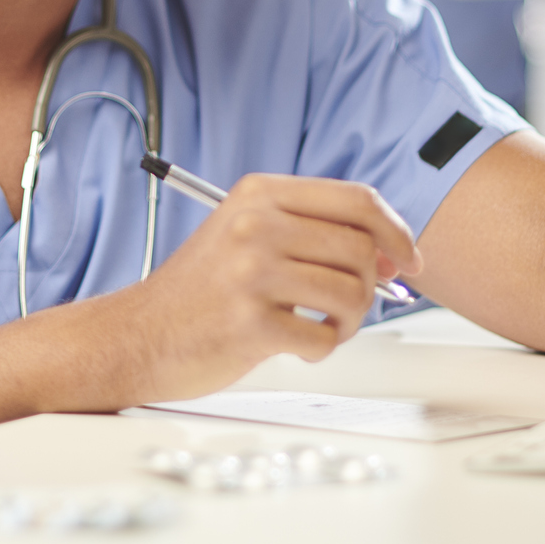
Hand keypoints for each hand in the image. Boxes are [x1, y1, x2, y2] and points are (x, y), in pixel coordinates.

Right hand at [60, 175, 421, 407]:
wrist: (136, 335)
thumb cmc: (201, 291)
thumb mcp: (248, 234)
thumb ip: (312, 230)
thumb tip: (394, 252)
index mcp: (259, 194)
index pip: (357, 200)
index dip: (396, 232)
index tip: (408, 261)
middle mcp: (255, 225)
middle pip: (362, 248)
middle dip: (370, 285)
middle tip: (347, 306)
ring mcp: (251, 272)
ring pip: (352, 294)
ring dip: (349, 321)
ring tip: (321, 327)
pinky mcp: (249, 323)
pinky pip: (325, 338)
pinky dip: (322, 349)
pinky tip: (296, 346)